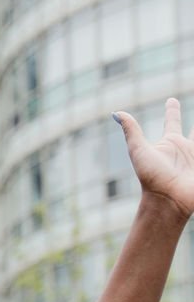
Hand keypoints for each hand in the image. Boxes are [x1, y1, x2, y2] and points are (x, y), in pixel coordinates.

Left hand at [117, 97, 193, 220]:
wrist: (167, 200)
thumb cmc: (151, 177)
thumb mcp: (139, 150)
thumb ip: (131, 131)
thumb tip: (116, 113)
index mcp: (170, 143)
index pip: (172, 121)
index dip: (172, 111)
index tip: (171, 100)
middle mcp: (184, 150)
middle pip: (193, 130)